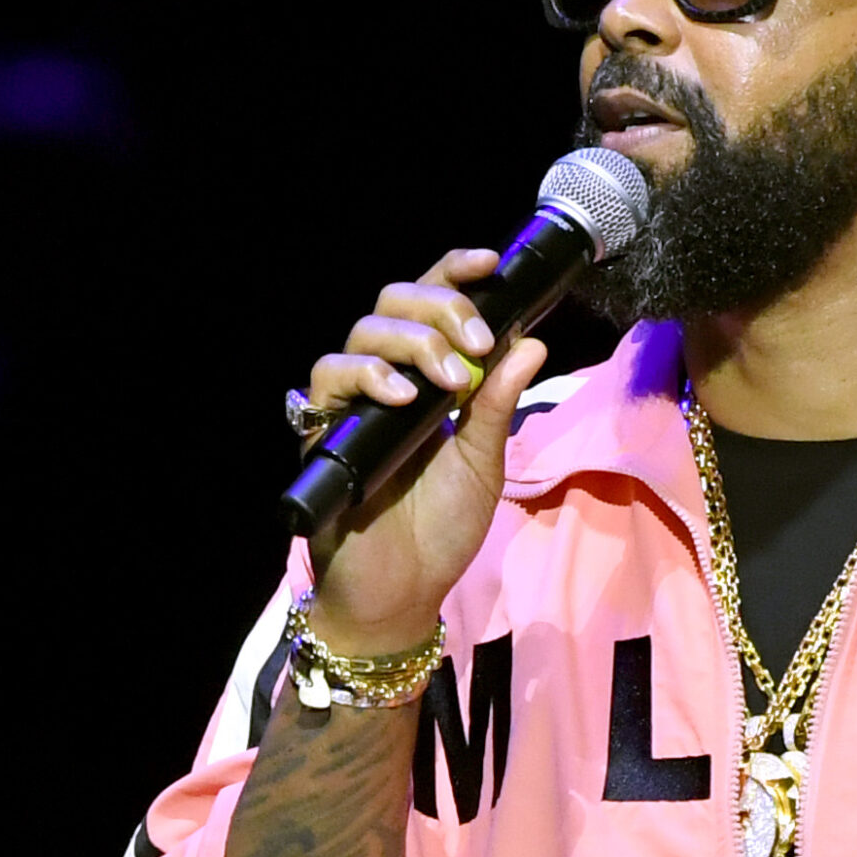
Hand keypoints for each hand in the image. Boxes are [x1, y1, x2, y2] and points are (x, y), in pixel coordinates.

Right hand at [299, 249, 548, 649]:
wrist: (403, 591)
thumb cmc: (441, 530)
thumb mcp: (483, 462)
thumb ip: (499, 403)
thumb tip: (532, 342)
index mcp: (429, 377)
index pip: (433, 305)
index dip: (455, 274)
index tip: (490, 264)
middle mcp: (387, 379)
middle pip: (396, 303)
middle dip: (442, 309)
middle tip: (478, 344)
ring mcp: (353, 403)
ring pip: (364, 332)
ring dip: (414, 343)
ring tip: (451, 382)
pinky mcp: (324, 431)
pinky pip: (328, 378)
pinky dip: (367, 376)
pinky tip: (402, 397)